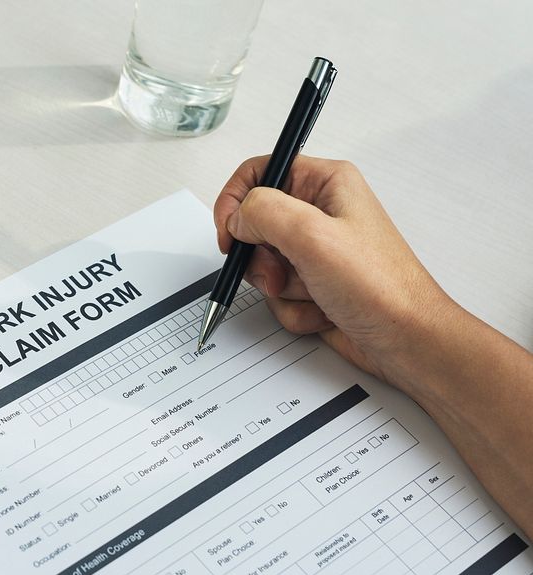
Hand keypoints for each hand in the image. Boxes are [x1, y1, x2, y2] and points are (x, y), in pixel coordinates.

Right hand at [213, 155, 455, 382]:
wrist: (406, 340)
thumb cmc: (379, 287)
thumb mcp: (312, 236)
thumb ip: (264, 212)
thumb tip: (237, 216)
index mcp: (325, 184)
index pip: (260, 172)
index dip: (235, 201)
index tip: (229, 232)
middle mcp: (320, 213)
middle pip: (254, 225)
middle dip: (260, 257)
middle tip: (280, 270)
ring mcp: (316, 251)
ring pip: (263, 265)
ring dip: (279, 287)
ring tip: (311, 293)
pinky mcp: (314, 284)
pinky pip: (278, 294)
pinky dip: (292, 308)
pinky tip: (322, 310)